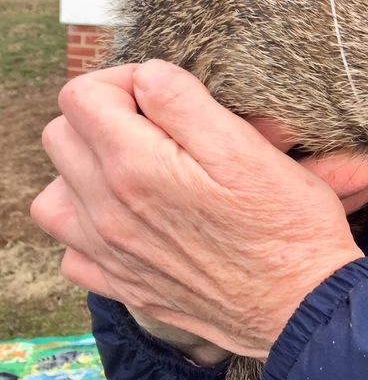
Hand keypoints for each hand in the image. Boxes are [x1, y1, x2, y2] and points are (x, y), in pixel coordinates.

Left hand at [31, 60, 367, 359]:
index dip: (123, 78)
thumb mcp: (246, 148)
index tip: (163, 90)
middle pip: (61, 136)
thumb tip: (147, 76)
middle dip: (102, 115)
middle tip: (156, 121)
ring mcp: (111, 254)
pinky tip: (133, 217)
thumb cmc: (286, 225)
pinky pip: (73, 249)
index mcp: (137, 169)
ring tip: (136, 165)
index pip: (82, 96)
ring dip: (85, 169)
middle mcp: (108, 213)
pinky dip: (90, 225)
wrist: (302, 304)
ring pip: (54, 194)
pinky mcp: (124, 284)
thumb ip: (184, 102)